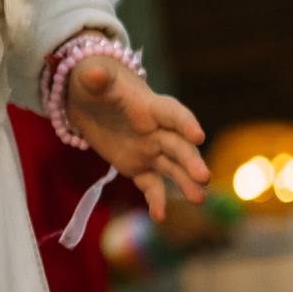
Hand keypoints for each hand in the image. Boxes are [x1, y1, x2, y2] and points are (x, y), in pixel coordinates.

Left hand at [62, 56, 208, 217]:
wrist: (88, 98)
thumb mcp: (90, 78)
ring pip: (172, 168)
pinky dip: (155, 200)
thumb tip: (97, 74)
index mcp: (150, 106)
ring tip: (198, 200)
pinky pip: (150, 184)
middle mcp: (157, 130)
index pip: (172, 113)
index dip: (185, 123)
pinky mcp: (138, 167)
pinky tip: (160, 216)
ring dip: (185, 183)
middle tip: (203, 178)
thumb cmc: (94, 82)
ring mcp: (150, 150)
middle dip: (191, 161)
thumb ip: (96, 79)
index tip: (197, 135)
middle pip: (178, 146)